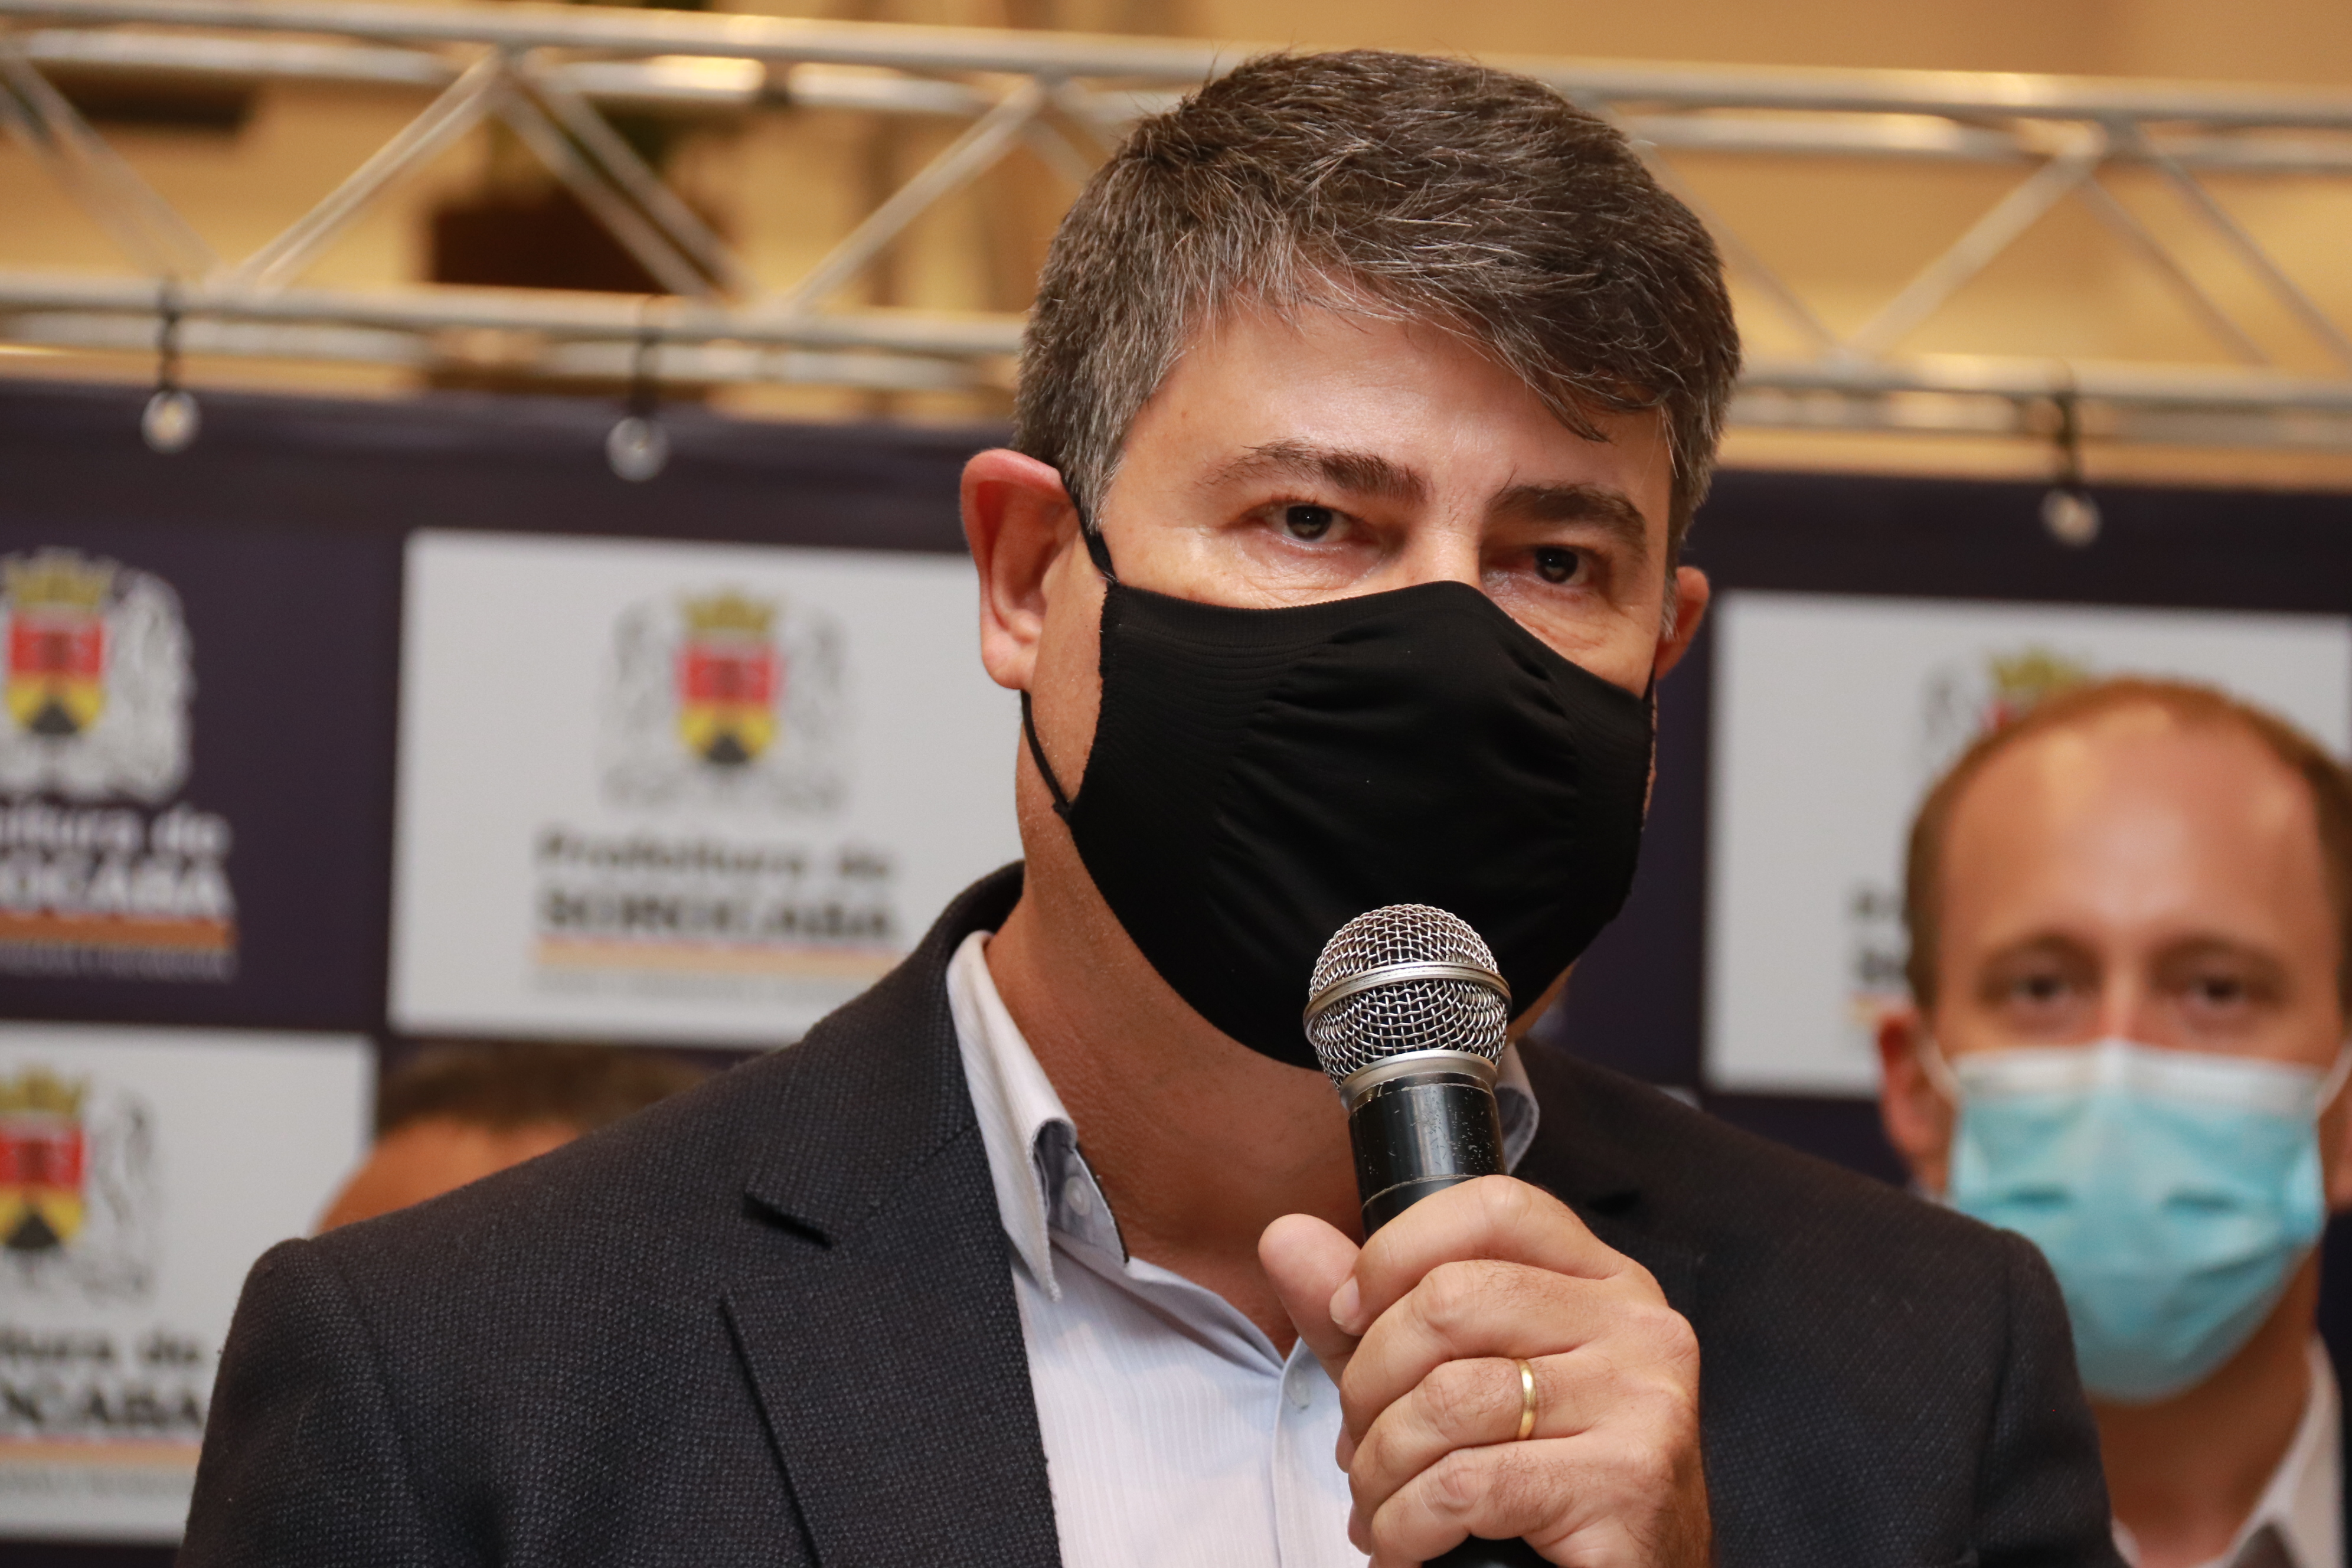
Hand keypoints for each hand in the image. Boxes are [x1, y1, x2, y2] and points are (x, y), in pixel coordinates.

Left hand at [1259, 1176, 1707, 1567]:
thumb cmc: (1541, 1493)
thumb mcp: (1447, 1384)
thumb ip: (1372, 1315)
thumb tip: (1286, 1236)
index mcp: (1601, 1282)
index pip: (1492, 1208)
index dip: (1396, 1252)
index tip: (1348, 1313)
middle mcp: (1637, 1325)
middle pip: (1452, 1299)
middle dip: (1370, 1382)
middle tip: (1361, 1445)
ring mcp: (1642, 1399)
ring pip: (1449, 1398)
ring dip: (1382, 1467)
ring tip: (1381, 1506)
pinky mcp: (1628, 1480)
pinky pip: (1468, 1483)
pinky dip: (1407, 1524)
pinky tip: (1406, 1545)